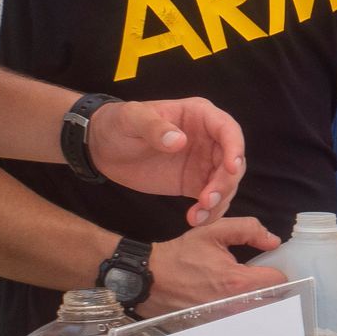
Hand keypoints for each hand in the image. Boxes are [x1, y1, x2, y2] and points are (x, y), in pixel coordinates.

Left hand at [87, 98, 246, 227]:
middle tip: (207, 200)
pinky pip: (212, 199)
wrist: (102, 147)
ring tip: (197, 216)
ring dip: (219, 202)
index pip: (228, 130)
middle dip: (225, 183)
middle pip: (232, 161)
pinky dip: (209, 212)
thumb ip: (154, 128)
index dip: (235, 148)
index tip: (231, 168)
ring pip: (226, 184)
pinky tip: (195, 219)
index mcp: (199, 116)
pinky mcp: (194, 184)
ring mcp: (203, 163)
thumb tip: (179, 141)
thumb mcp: (132, 119)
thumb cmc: (118, 123)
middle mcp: (208, 139)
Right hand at [141, 218, 285, 316]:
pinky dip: (241, 308)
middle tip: (260, 274)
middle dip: (270, 286)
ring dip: (257, 298)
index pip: (279, 280)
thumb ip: (248, 229)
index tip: (271, 263)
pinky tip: (230, 296)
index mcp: (238, 281)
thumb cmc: (181, 254)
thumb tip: (274, 241)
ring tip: (245, 285)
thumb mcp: (213, 231)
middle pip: (272, 299)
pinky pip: (239, 318)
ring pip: (256, 311)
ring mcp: (225, 319)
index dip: (278, 268)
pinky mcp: (215, 326)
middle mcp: (235, 305)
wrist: (149, 278)